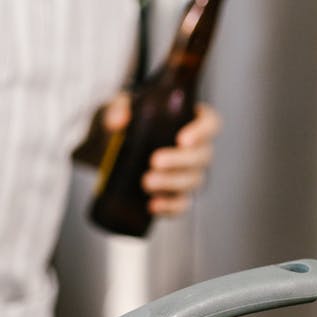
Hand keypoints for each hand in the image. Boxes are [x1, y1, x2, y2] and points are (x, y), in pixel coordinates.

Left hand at [103, 92, 221, 215]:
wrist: (106, 152)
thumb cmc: (122, 124)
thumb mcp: (114, 109)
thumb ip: (116, 110)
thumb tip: (120, 120)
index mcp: (188, 120)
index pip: (210, 123)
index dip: (202, 132)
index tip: (183, 140)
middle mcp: (194, 148)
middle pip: (203, 156)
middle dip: (180, 160)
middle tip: (155, 161)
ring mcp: (188, 173)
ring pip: (193, 181)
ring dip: (172, 183)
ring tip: (146, 182)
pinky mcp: (175, 195)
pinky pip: (181, 204)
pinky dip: (170, 207)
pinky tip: (153, 205)